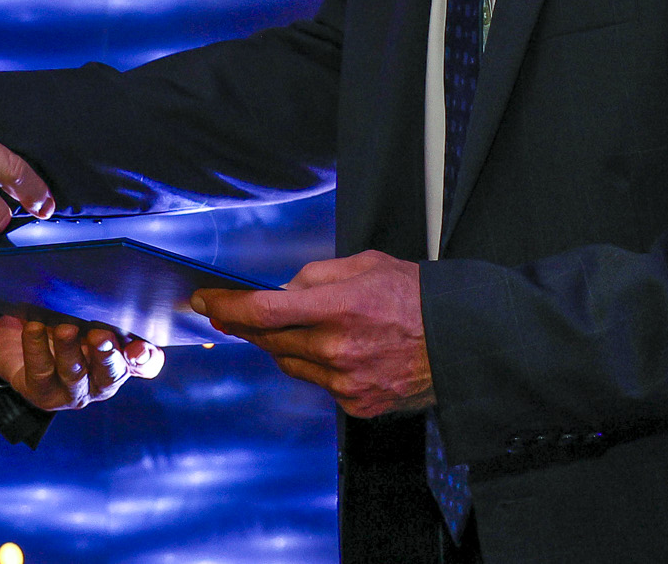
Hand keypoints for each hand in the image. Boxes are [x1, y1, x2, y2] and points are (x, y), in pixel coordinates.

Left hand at [0, 315, 163, 411]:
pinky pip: (41, 372)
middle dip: (106, 354)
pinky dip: (37, 348)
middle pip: (112, 372)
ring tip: (64, 329)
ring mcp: (74, 391)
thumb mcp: (81, 310)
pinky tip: (33, 327)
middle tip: (98, 334)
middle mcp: (102, 379)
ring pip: (75, 373)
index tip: (137, 348)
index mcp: (121, 357)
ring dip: (69, 350)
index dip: (146, 357)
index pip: (146, 363)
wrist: (17, 343)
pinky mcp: (44, 393)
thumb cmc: (58, 321)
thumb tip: (104, 280)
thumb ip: (98, 302)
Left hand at [191, 250, 429, 418]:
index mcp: (338, 306)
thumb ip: (318, 276)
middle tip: (236, 313)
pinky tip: (338, 351)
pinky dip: (317, 366)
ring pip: (290, 363)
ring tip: (304, 327)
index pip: (262, 309)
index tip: (204, 300)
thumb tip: (282, 289)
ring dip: (284, 345)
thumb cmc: (418, 298)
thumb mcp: (366, 265)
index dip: (226, 306)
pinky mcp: (356, 403)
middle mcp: (337, 347)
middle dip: (248, 325)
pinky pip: (319, 383)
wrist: (463, 343)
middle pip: (269, 340)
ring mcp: (346, 380)